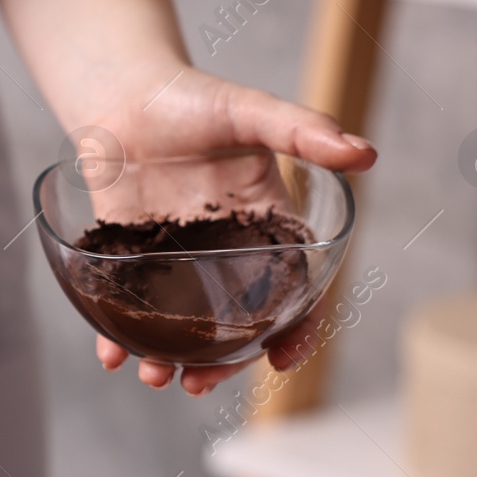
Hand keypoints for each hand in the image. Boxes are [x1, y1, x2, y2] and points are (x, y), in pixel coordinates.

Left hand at [85, 64, 376, 395]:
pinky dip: (116, 334)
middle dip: (223, 360)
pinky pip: (126, 305)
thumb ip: (302, 130)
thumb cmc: (193, 99)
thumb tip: (366, 155)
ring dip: (171, 358)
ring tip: (155, 377)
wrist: (122, 92)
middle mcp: (223, 252)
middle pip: (234, 322)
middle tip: (201, 383)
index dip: (296, 328)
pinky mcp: (128, 257)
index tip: (284, 360)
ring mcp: (175, 259)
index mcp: (265, 225)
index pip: (292, 288)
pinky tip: (110, 354)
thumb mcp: (249, 110)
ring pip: (181, 324)